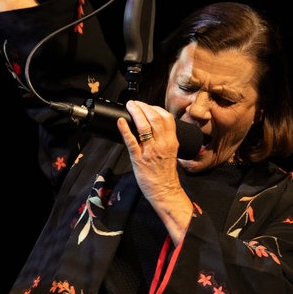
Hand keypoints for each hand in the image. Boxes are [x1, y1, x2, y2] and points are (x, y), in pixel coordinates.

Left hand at [118, 100, 193, 243]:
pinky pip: (132, 141)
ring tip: (129, 106)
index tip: (146, 106)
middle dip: (143, 107)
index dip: (155, 108)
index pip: (166, 118)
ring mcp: (150, 151)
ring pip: (144, 126)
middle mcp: (163, 144)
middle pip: (154, 118)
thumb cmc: (166, 172)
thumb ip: (165, 138)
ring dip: (135, 113)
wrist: (165, 190)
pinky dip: (125, 130)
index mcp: (172, 141)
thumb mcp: (171, 151)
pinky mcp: (139, 159)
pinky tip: (121, 122)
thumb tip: (153, 125)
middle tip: (134, 103)